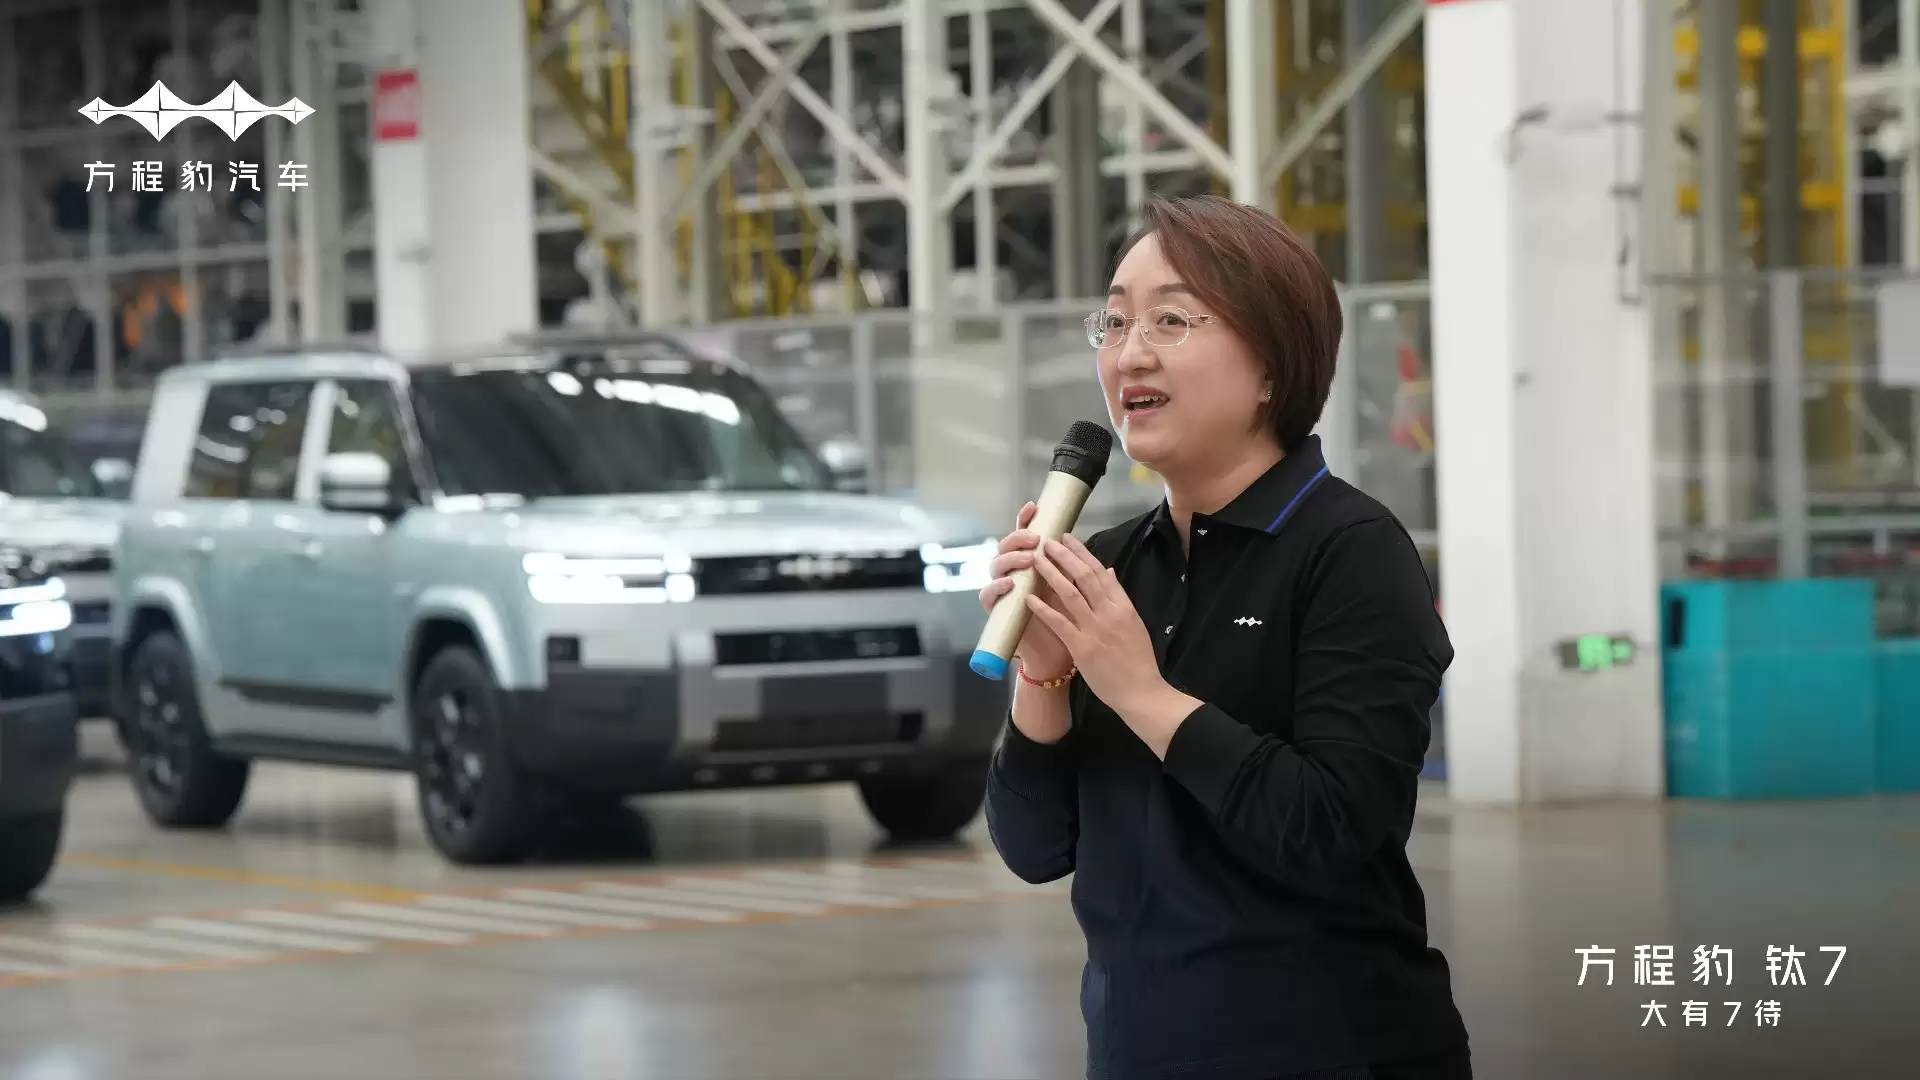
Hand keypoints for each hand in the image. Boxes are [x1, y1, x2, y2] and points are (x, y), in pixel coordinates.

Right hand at [978, 501, 1072, 679]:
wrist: (1057, 654)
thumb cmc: (1065, 621)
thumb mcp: (1075, 594)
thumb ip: (1079, 576)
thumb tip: (1099, 560)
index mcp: (1032, 563)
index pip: (1025, 535)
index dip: (1025, 519)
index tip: (1034, 507)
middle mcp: (1014, 572)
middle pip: (1006, 545)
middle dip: (1018, 538)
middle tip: (1035, 539)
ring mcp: (1003, 589)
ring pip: (995, 565)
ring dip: (1011, 559)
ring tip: (1029, 560)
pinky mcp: (996, 609)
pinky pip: (987, 594)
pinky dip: (997, 587)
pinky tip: (1009, 584)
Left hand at [1025, 533, 1173, 719]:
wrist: (1142, 692)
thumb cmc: (1138, 661)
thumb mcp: (1134, 623)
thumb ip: (1119, 598)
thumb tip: (1109, 571)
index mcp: (1124, 606)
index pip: (1101, 573)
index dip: (1083, 553)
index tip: (1069, 539)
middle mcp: (1110, 613)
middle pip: (1085, 577)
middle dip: (1065, 556)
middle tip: (1048, 541)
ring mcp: (1096, 630)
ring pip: (1071, 594)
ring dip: (1052, 574)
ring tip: (1036, 559)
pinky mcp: (1083, 648)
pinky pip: (1060, 623)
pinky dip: (1044, 609)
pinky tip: (1030, 598)